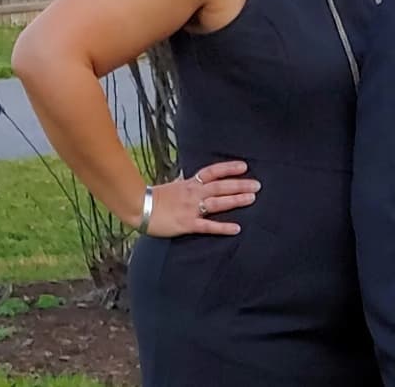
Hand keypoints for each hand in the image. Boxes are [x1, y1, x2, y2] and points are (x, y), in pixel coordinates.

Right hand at [142, 160, 259, 236]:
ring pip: (217, 203)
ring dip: (235, 200)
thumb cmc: (153, 198)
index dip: (228, 168)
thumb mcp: (173, 186)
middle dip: (239, 185)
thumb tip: (197, 180)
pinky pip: (208, 226)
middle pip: (220, 187)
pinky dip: (222, 227)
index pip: (212, 172)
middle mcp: (193, 193)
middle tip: (257, 185)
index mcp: (190, 184)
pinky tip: (236, 228)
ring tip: (252, 199)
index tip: (244, 166)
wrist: (137, 207)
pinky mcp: (187, 224)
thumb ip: (187, 184)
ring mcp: (191, 208)